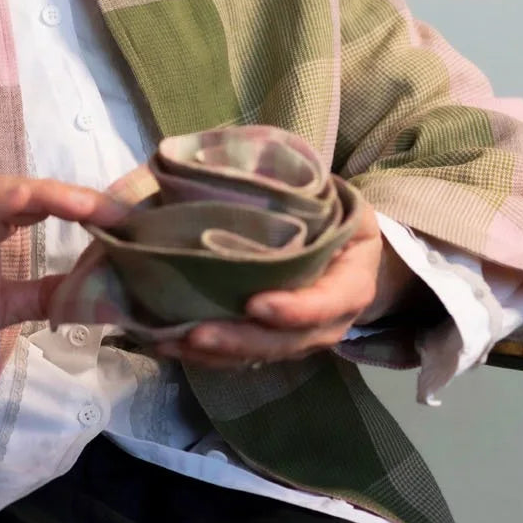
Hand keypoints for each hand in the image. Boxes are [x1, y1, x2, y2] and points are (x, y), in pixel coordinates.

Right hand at [0, 175, 127, 357]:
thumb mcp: (8, 306)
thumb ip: (46, 295)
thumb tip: (97, 294)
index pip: (49, 205)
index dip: (87, 207)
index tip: (127, 219)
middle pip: (38, 193)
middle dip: (80, 198)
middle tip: (122, 211)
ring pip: (11, 193)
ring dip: (54, 195)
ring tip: (91, 205)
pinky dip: (4, 200)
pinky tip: (31, 196)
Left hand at [152, 198, 417, 370]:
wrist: (354, 252)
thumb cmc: (335, 215)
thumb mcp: (332, 197)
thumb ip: (289, 189)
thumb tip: (217, 167)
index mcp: (351, 281)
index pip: (327, 302)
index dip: (294, 309)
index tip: (255, 304)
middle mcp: (328, 320)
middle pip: (285, 341)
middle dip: (239, 340)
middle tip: (195, 333)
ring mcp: (301, 337)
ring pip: (258, 354)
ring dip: (214, 353)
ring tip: (169, 343)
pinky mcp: (274, 342)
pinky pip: (242, 355)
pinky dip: (207, 353)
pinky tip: (168, 344)